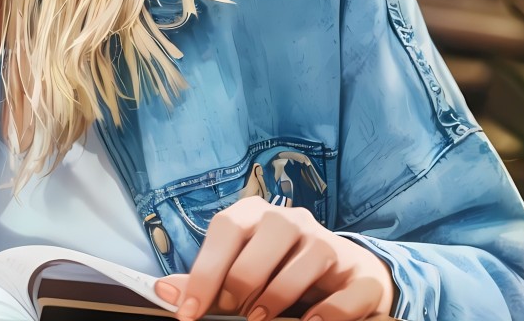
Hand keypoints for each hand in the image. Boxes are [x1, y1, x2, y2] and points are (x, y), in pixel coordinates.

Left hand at [154, 197, 396, 320]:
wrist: (346, 274)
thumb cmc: (279, 270)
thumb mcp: (239, 270)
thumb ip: (204, 280)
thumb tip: (163, 291)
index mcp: (254, 213)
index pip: (224, 231)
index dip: (203, 273)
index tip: (189, 312)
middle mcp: (291, 219)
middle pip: (259, 248)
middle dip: (239, 287)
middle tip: (234, 312)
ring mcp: (328, 242)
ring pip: (301, 266)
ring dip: (275, 299)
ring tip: (261, 318)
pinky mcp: (360, 272)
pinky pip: (341, 296)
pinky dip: (323, 316)